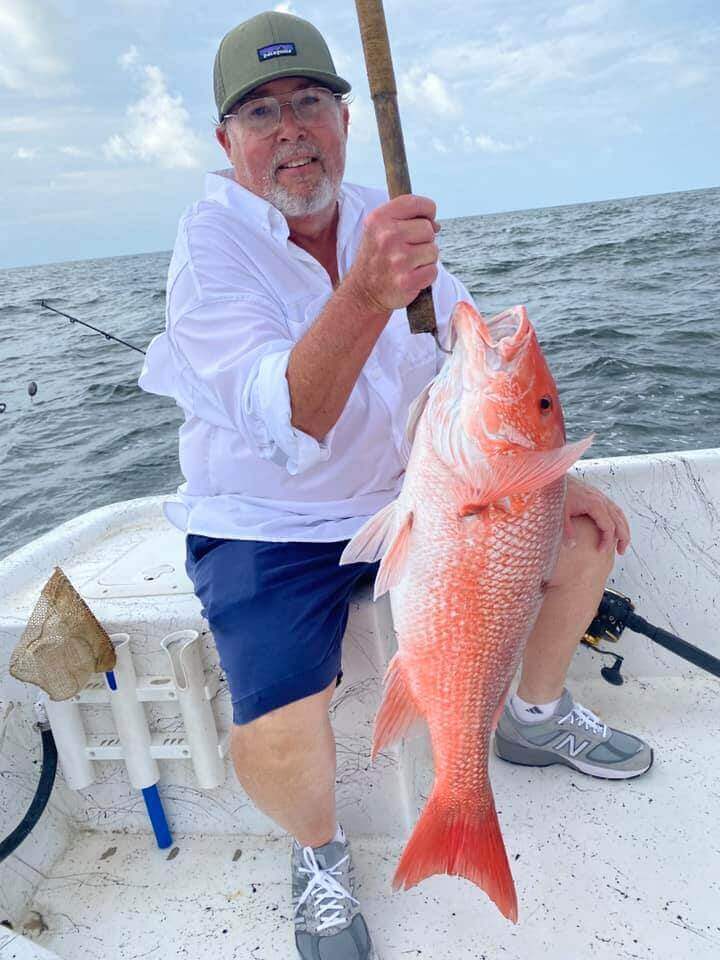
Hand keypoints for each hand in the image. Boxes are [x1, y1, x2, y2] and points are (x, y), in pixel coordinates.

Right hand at [346, 194, 439, 312]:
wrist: (363, 292)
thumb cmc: (377, 258)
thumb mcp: (379, 230)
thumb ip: (404, 219)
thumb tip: (435, 225)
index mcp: (379, 219)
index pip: (415, 203)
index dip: (427, 210)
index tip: (425, 220)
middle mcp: (387, 237)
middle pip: (428, 229)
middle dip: (424, 240)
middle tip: (408, 250)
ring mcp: (397, 260)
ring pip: (433, 250)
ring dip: (426, 259)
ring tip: (408, 264)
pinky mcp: (407, 280)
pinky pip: (433, 271)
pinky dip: (426, 276)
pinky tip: (411, 277)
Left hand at [564, 477, 630, 554]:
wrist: (555, 477)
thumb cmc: (558, 491)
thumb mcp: (560, 513)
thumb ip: (567, 530)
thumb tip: (572, 545)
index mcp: (595, 504)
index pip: (608, 527)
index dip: (607, 541)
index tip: (601, 550)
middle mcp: (601, 500)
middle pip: (619, 521)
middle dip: (623, 537)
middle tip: (621, 551)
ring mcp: (601, 497)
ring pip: (619, 514)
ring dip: (624, 529)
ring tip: (622, 542)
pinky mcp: (597, 495)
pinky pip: (613, 509)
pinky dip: (618, 520)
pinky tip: (615, 527)